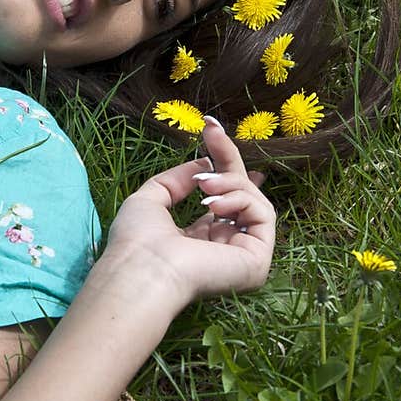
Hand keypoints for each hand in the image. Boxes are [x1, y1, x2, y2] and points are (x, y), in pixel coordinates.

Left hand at [103, 118, 275, 307]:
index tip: (210, 129)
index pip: (222, 199)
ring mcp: (243, 255)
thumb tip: (204, 162)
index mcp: (199, 240)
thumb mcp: (150, 199)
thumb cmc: (137, 242)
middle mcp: (224, 247)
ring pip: (253, 201)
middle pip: (241, 194)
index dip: (221, 164)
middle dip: (228, 158)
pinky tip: (214, 203)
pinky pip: (262, 214)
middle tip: (212, 131)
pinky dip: (241, 199)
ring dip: (230, 181)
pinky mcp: (258, 260)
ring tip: (203, 184)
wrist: (143, 271)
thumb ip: (175, 180)